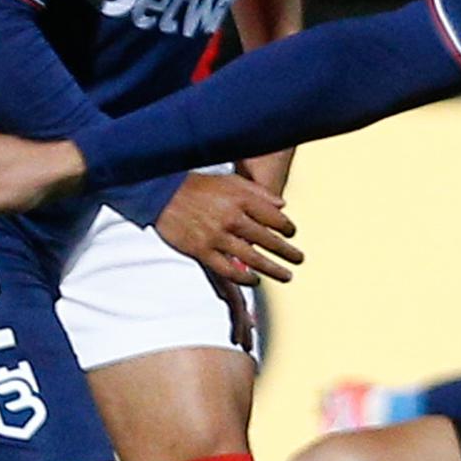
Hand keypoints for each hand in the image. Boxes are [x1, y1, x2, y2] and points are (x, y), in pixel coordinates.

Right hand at [155, 171, 304, 285]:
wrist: (161, 193)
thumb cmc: (198, 185)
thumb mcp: (230, 180)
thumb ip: (258, 193)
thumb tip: (283, 205)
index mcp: (241, 200)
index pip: (274, 218)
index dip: (287, 228)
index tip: (292, 234)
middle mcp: (231, 219)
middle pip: (268, 240)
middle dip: (287, 252)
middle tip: (299, 259)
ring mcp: (216, 236)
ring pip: (252, 258)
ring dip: (273, 269)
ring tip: (287, 276)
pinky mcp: (201, 250)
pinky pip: (228, 270)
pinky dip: (244, 277)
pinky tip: (255, 280)